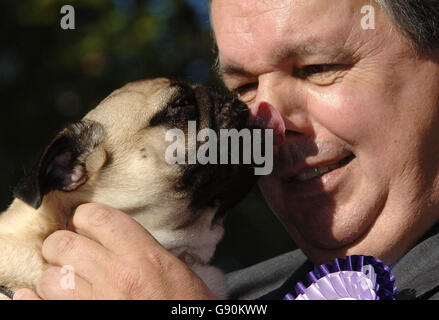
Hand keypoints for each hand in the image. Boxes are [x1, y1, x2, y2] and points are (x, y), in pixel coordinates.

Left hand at [13, 203, 216, 299]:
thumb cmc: (185, 303)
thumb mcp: (175, 269)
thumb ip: (144, 249)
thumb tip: (114, 236)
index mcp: (143, 255)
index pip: (98, 218)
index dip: (85, 217)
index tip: (86, 224)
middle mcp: (117, 275)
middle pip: (64, 243)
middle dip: (62, 244)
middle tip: (70, 252)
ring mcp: (96, 301)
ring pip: (49, 277)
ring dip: (53, 277)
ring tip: (65, 281)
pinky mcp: (83, 318)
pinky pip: (42, 306)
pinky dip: (31, 299)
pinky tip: (33, 295)